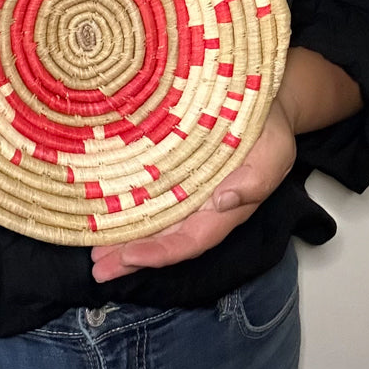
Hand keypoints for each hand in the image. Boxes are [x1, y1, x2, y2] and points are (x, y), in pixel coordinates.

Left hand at [90, 99, 296, 281]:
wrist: (261, 100)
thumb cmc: (267, 126)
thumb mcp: (275, 149)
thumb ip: (256, 180)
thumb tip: (224, 202)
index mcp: (226, 207)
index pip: (190, 239)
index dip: (161, 252)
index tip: (129, 257)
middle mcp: (201, 205)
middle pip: (164, 238)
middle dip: (131, 256)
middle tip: (98, 268)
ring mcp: (185, 189)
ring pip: (152, 221)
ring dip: (123, 239)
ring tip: (94, 255)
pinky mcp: (171, 170)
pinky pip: (147, 194)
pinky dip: (125, 206)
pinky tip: (103, 214)